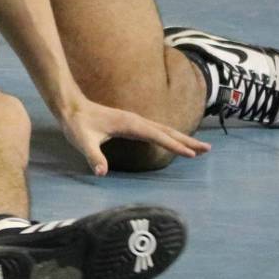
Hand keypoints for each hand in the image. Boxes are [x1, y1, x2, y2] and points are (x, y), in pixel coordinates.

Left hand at [60, 98, 210, 176]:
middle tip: (208, 149)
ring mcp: (134, 120)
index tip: (192, 154)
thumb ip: (93, 157)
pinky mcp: (130, 123)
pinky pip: (156, 130)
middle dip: (187, 140)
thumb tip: (101, 172)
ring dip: (181, 137)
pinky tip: (173, 141)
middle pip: (167, 131)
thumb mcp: (82, 142)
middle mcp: (136, 120)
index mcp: (130, 124)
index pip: (158, 136)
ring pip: (163, 129)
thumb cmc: (77, 124)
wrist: (71, 107)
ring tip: (198, 147)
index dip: (174, 146)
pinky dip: (169, 136)